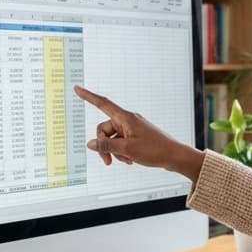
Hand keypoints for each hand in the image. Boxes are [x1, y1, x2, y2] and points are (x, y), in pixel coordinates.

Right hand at [74, 85, 204, 181]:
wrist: (174, 156)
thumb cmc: (155, 150)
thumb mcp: (127, 150)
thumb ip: (107, 146)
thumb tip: (90, 144)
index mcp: (125, 118)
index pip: (102, 104)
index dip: (88, 96)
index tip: (77, 88)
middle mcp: (128, 120)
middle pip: (104, 129)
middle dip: (104, 146)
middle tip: (108, 162)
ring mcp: (132, 128)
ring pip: (112, 139)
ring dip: (115, 152)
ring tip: (127, 161)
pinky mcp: (136, 137)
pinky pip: (121, 143)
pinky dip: (123, 152)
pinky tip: (131, 161)